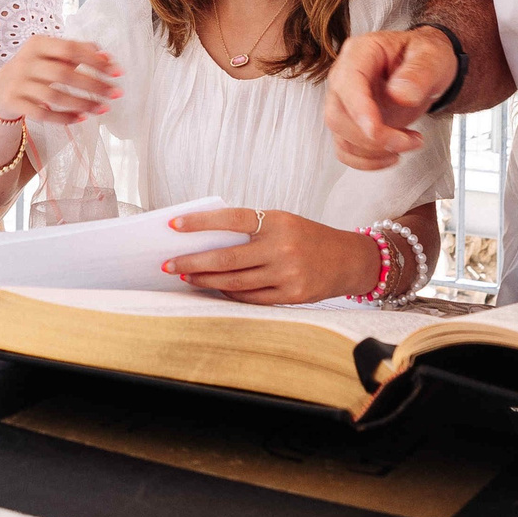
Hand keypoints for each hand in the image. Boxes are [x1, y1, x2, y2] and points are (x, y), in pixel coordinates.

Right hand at [0, 36, 119, 125]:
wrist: (2, 87)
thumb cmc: (35, 67)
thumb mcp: (51, 53)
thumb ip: (77, 51)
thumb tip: (107, 57)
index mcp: (37, 44)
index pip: (70, 49)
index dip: (94, 60)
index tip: (116, 71)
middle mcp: (26, 62)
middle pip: (64, 73)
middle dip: (93, 85)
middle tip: (115, 93)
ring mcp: (19, 83)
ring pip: (54, 96)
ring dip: (82, 103)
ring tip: (103, 108)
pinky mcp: (16, 103)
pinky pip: (43, 114)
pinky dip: (64, 118)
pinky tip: (81, 119)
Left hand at [161, 208, 380, 305]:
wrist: (348, 259)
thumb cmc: (308, 237)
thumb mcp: (283, 222)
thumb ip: (252, 229)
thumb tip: (207, 240)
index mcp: (277, 221)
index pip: (231, 218)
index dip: (200, 222)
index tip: (174, 225)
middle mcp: (281, 246)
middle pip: (226, 257)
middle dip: (193, 262)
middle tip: (169, 264)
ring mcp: (286, 272)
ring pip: (235, 281)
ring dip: (206, 281)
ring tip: (186, 278)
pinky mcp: (291, 294)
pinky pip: (251, 298)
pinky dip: (229, 294)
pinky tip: (215, 290)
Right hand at [322, 27, 450, 170]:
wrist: (426, 68)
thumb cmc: (426, 57)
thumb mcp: (431, 57)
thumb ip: (418, 73)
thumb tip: (400, 95)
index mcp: (361, 53)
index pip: (348, 84)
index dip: (359, 110)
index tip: (377, 131)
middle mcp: (345, 76)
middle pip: (337, 116)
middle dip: (372, 139)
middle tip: (409, 141)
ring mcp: (344, 101)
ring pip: (341, 137)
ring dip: (374, 151)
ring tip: (410, 143)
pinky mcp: (350, 122)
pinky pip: (346, 150)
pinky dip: (367, 161)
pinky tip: (392, 155)